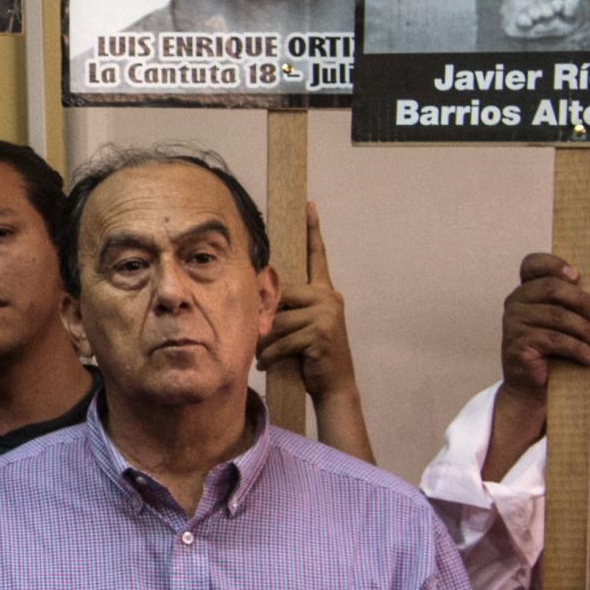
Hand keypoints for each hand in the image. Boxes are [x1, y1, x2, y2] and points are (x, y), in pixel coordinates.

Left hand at [258, 202, 357, 400]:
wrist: (333, 385)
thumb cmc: (310, 356)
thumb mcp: (298, 326)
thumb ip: (285, 308)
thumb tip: (256, 298)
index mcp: (324, 293)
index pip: (316, 256)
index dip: (312, 230)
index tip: (308, 204)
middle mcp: (329, 298)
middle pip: (281, 296)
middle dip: (268, 321)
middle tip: (266, 341)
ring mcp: (327, 314)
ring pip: (279, 321)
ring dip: (267, 343)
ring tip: (268, 356)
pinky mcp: (321, 333)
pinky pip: (282, 340)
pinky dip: (271, 355)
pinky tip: (269, 364)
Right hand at [498, 251, 589, 400]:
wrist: (533, 384)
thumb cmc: (552, 349)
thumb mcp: (562, 320)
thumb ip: (569, 300)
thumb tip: (588, 283)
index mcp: (526, 290)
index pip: (532, 264)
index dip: (554, 264)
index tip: (577, 276)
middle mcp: (515, 302)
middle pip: (552, 288)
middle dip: (583, 301)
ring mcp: (513, 322)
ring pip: (559, 317)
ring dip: (588, 331)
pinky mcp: (517, 343)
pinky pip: (556, 340)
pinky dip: (580, 349)